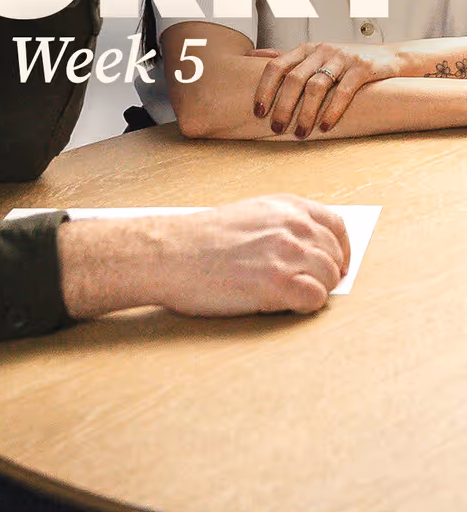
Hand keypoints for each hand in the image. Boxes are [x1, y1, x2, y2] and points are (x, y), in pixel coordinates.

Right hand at [155, 197, 349, 315]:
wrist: (170, 253)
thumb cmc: (201, 238)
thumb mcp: (250, 213)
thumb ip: (284, 224)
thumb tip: (311, 247)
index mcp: (287, 206)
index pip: (336, 226)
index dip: (340, 249)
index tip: (336, 264)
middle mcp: (292, 226)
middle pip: (334, 256)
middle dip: (326, 273)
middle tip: (307, 286)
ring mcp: (287, 254)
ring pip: (329, 279)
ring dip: (315, 290)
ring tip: (288, 295)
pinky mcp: (278, 284)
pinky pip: (316, 300)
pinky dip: (305, 305)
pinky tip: (284, 303)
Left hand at [251, 42, 402, 136]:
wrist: (388, 58)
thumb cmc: (344, 62)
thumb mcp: (313, 55)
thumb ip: (285, 56)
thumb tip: (251, 54)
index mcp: (305, 49)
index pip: (276, 66)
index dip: (264, 89)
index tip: (258, 112)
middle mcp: (321, 50)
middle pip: (294, 78)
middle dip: (282, 106)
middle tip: (276, 128)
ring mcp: (342, 58)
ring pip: (316, 86)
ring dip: (305, 113)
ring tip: (300, 133)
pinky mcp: (362, 68)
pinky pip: (343, 91)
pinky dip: (332, 110)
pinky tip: (325, 127)